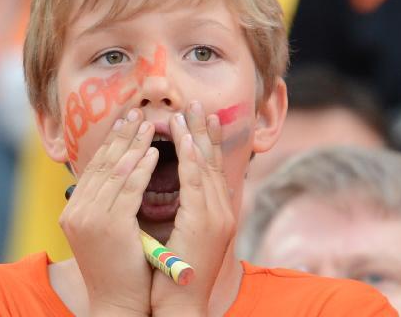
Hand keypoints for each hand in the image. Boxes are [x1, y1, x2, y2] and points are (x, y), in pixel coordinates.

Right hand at [60, 109, 157, 315]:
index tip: (126, 120)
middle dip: (122, 135)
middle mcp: (77, 211)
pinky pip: (129, 189)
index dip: (111, 142)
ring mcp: (90, 218)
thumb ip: (110, 202)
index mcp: (75, 210)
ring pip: (116, 172)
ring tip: (150, 124)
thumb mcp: (108, 228)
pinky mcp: (109, 226)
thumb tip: (126, 170)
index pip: (95, 167)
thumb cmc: (121, 267)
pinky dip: (142, 168)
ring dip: (134, 144)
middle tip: (137, 111)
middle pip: (103, 163)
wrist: (118, 303)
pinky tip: (154, 152)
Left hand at [151, 101, 236, 315]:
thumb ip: (188, 214)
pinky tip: (185, 140)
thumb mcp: (186, 238)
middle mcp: (222, 210)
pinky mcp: (204, 222)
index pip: (212, 170)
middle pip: (213, 161)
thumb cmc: (177, 277)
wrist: (183, 306)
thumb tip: (182, 196)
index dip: (208, 143)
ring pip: (206, 166)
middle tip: (197, 104)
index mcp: (217, 214)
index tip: (202, 118)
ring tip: (187, 112)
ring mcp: (216, 215)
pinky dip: (191, 158)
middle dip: (205, 131)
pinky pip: (196, 182)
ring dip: (196, 137)